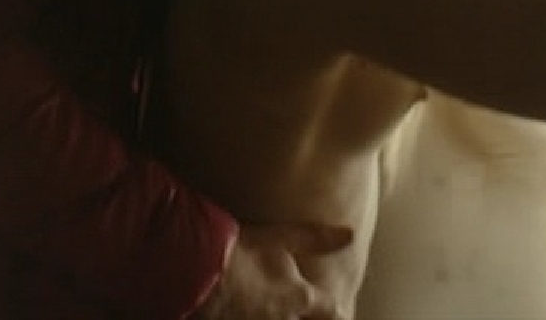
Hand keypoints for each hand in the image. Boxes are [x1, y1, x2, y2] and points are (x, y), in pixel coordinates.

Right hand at [194, 221, 353, 319]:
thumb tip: (349, 234)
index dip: (338, 314)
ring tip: (266, 312)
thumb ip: (315, 239)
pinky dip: (244, 319)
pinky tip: (238, 315)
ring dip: (272, 317)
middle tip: (299, 312)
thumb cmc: (240, 250)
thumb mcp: (281, 237)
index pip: (329, 312)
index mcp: (298, 298)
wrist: (196, 268)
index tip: (345, 315)